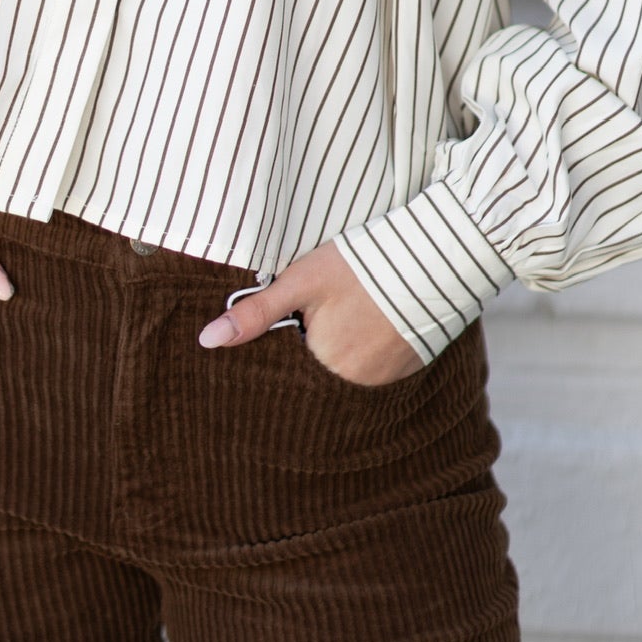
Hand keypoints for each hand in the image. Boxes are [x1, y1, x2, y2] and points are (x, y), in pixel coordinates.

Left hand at [197, 239, 424, 385]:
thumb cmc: (361, 265)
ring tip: (352, 312)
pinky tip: (374, 321)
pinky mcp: (409, 369)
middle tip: (326, 312)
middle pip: (318, 373)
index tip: (294, 321)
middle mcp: (353, 384)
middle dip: (313, 348)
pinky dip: (371, 352)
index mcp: (321, 365)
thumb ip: (256, 313)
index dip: (285, 344)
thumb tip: (207, 341)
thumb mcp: (301, 281)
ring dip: (343, 351)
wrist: (434, 257)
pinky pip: (378, 370)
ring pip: (347, 372)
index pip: (287, 369)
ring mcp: (385, 381)